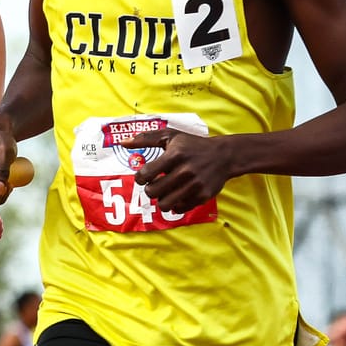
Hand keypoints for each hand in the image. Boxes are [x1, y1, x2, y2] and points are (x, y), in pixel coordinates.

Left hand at [125, 128, 240, 215]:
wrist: (224, 155)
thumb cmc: (192, 145)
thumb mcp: (170, 136)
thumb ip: (145, 138)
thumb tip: (122, 142)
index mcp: (175, 155)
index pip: (145, 174)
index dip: (140, 178)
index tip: (144, 176)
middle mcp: (185, 171)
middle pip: (153, 192)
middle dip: (150, 190)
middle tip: (154, 185)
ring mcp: (195, 185)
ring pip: (164, 204)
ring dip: (160, 200)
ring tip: (164, 192)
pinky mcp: (202, 196)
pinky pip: (180, 209)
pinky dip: (175, 205)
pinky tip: (177, 195)